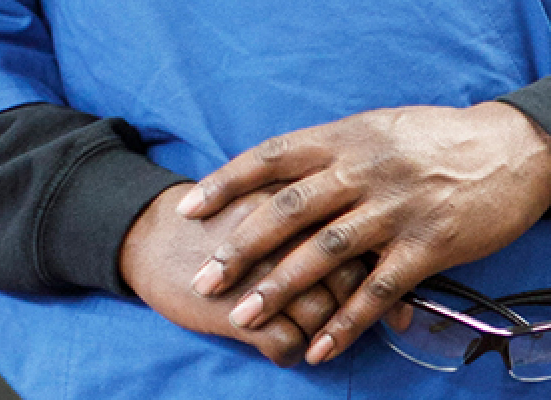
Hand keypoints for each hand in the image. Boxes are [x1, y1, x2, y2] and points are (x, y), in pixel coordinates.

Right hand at [119, 183, 370, 365]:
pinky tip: (284, 347)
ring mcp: (263, 273)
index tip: (399, 298)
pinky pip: (286, 344)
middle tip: (367, 323)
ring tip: (318, 335)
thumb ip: (317, 211)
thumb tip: (374, 239)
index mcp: (303, 199)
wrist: (152, 232)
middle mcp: (289, 234)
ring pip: (322, 313)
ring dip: (325, 333)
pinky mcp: (237, 310)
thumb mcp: (272, 197)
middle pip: (348, 277)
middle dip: (360, 308)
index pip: (363, 236)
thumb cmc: (223, 215)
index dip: (388, 270)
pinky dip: (292, 352)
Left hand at [177, 103, 550, 365]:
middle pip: (290, 210)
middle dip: (240, 247)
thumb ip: (335, 150)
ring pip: (326, 252)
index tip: (188, 208)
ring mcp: (398, 209)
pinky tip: (320, 347)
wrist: (515, 150)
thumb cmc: (442, 139)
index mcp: (350, 138)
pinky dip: (346, 323)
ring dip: (282, 288)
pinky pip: (379, 291)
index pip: (275, 157)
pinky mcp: (429, 245)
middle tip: (204, 280)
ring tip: (245, 318)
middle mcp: (367, 170)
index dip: (228, 182)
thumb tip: (282, 170)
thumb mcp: (383, 128)